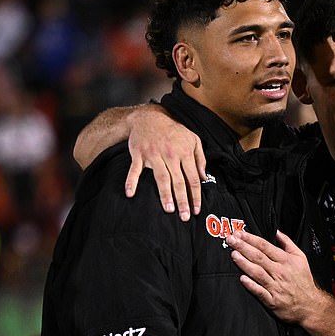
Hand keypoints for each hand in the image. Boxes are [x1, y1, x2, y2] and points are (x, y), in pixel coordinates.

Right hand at [125, 104, 205, 220]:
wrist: (149, 118)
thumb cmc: (173, 131)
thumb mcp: (193, 139)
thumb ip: (200, 158)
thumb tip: (204, 177)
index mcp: (184, 152)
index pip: (193, 178)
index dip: (195, 195)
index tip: (196, 210)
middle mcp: (170, 154)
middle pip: (178, 181)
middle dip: (183, 200)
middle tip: (184, 217)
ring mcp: (153, 155)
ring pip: (161, 178)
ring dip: (165, 194)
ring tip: (169, 209)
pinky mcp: (138, 154)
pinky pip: (134, 170)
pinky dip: (131, 181)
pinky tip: (130, 194)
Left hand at [226, 230, 320, 322]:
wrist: (310, 305)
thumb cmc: (303, 281)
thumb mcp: (300, 257)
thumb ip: (287, 243)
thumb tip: (276, 232)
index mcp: (286, 260)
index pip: (265, 246)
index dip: (251, 239)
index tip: (240, 233)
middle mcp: (280, 272)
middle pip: (258, 257)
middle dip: (243, 247)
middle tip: (231, 240)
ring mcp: (275, 286)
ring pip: (257, 272)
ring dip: (244, 263)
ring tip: (233, 254)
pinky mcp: (272, 301)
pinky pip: (260, 292)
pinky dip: (251, 285)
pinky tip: (242, 279)